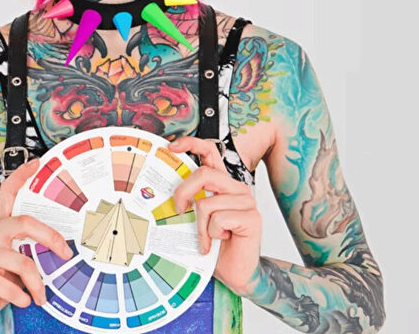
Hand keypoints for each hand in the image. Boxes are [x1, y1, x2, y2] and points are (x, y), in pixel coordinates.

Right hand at [0, 158, 73, 325]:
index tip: (37, 163)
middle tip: (65, 253)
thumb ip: (32, 246)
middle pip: (24, 222)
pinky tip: (24, 299)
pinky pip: (10, 284)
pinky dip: (21, 295)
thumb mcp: (19, 256)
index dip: (21, 175)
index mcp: (1, 224)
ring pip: (22, 261)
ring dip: (37, 282)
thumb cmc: (2, 275)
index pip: (8, 192)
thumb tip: (66, 246)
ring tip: (42, 294)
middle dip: (50, 237)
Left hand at [167, 136, 260, 295]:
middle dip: (183, 193)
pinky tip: (220, 242)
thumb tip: (166, 190)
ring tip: (206, 239)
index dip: (192, 144)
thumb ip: (191, 200)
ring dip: (200, 226)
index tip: (172, 146)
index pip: (211, 152)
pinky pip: (218, 219)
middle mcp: (236, 188)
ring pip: (207, 203)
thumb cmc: (215, 245)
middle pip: (204, 175)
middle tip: (179, 210)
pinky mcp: (252, 218)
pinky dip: (211, 235)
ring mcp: (246, 201)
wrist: (234, 274)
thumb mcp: (197, 218)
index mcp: (223, 183)